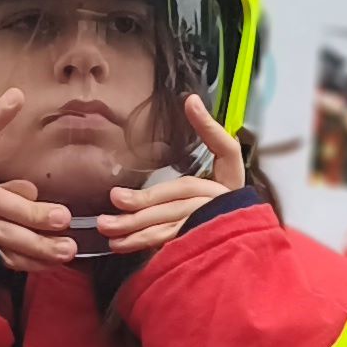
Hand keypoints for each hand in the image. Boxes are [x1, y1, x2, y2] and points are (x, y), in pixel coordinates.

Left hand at [100, 98, 249, 253]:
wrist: (237, 236)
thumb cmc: (223, 195)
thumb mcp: (222, 161)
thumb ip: (208, 131)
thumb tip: (190, 99)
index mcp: (228, 180)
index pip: (226, 151)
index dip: (210, 129)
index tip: (191, 103)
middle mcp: (221, 204)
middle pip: (182, 199)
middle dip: (146, 202)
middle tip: (114, 201)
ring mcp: (210, 229)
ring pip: (171, 228)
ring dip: (138, 231)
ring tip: (109, 233)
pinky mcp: (196, 247)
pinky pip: (169, 247)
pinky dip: (145, 247)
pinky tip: (123, 246)